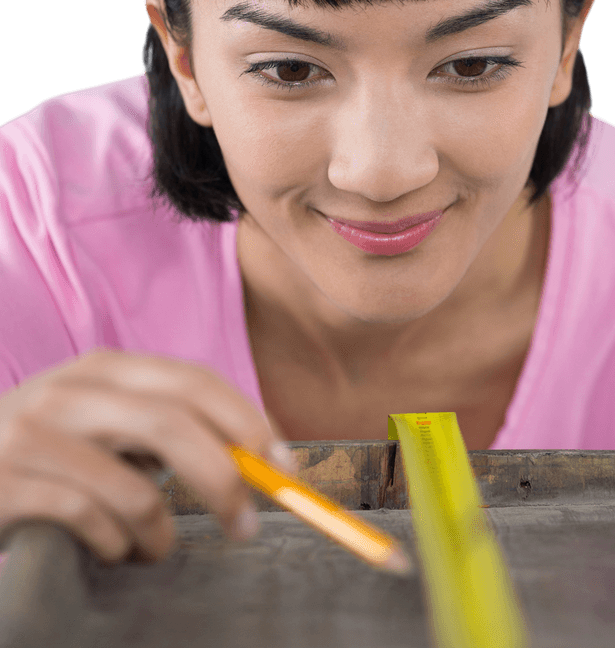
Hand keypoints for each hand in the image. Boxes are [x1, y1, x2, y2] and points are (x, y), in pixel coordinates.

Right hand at [0, 348, 293, 563]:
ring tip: (152, 548)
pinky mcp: (6, 484)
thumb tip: (255, 455)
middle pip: (173, 425)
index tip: (283, 465)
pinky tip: (109, 549)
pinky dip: (116, 546)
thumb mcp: (100, 419)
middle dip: (225, 481)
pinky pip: (90, 524)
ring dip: (160, 533)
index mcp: (105, 368)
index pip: (194, 381)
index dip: (247, 421)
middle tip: (247, 525)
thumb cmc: (47, 452)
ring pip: (135, 489)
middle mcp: (69, 391)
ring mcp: (33, 436)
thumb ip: (163, 425)